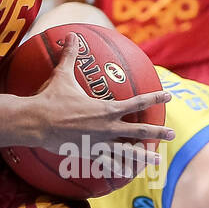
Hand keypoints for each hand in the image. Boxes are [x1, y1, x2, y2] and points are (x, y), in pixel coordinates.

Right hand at [17, 37, 174, 175]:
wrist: (36, 122)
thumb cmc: (50, 97)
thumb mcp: (62, 75)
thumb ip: (70, 55)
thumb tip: (71, 35)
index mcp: (106, 108)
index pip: (137, 102)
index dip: (154, 98)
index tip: (168, 96)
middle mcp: (107, 127)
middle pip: (139, 131)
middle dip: (157, 133)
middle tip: (172, 134)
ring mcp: (99, 142)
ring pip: (127, 151)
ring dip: (143, 156)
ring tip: (156, 160)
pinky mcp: (88, 153)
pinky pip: (106, 161)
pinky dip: (117, 167)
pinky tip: (124, 172)